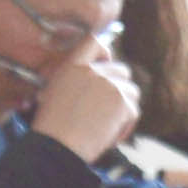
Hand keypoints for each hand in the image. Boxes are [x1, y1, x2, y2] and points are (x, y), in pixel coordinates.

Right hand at [31, 48, 142, 162]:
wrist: (57, 147)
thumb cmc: (53, 129)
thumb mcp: (54, 95)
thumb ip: (76, 82)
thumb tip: (100, 81)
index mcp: (72, 67)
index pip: (94, 41)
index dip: (106, 52)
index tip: (108, 64)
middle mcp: (92, 70)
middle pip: (123, 71)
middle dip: (120, 91)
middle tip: (109, 112)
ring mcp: (109, 83)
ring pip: (132, 92)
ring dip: (125, 111)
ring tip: (107, 129)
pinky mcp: (121, 100)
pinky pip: (134, 111)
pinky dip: (126, 127)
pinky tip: (110, 137)